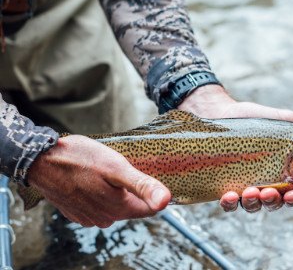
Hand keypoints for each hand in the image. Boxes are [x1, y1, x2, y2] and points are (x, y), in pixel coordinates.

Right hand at [28, 135, 170, 227]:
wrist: (40, 160)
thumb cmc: (79, 159)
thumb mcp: (116, 167)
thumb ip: (142, 185)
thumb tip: (166, 201)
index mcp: (119, 209)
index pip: (149, 209)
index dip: (152, 192)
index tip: (148, 174)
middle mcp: (105, 218)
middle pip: (131, 206)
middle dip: (132, 190)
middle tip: (123, 168)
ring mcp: (88, 217)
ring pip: (114, 206)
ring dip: (115, 191)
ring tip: (106, 172)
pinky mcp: (76, 212)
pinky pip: (97, 205)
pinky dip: (99, 193)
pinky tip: (93, 179)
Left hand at [178, 85, 292, 212]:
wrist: (219, 111)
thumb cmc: (257, 118)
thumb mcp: (288, 123)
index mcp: (283, 173)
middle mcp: (265, 184)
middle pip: (275, 203)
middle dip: (276, 202)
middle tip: (274, 193)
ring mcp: (244, 186)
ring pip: (252, 206)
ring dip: (254, 203)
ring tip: (251, 192)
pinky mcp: (223, 185)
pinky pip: (228, 203)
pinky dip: (230, 203)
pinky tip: (229, 196)